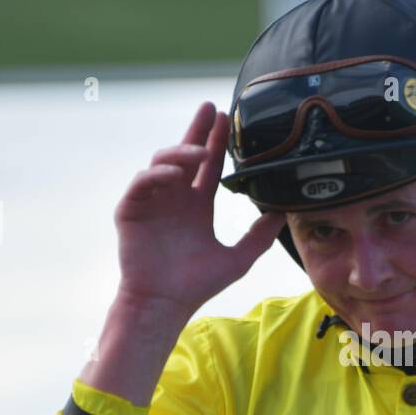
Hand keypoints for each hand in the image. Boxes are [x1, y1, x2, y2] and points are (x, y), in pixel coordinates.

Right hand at [112, 101, 285, 312]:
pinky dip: (157, 175)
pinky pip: (142, 182)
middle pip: (185, 153)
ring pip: (163, 162)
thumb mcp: (237, 259)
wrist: (165, 304)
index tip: (226, 118)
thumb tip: (283, 214)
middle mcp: (175, 198)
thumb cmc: (196, 285)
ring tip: (200, 153)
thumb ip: (259, 236)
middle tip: (211, 110)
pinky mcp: (131, 210)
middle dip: (197, 129)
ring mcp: (152, 201)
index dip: (217, 141)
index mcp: (197, 205)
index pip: (209, 165)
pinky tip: (175, 176)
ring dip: (181, 152)